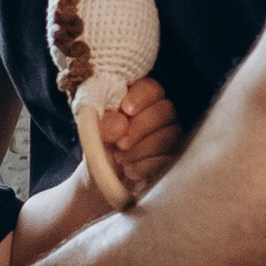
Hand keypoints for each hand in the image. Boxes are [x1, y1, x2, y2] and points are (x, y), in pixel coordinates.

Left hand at [98, 74, 183, 206]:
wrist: (100, 177)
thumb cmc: (99, 144)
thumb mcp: (93, 131)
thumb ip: (104, 122)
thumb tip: (120, 122)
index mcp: (137, 97)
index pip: (150, 88)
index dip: (141, 97)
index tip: (126, 110)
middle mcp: (159, 112)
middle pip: (165, 110)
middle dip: (140, 128)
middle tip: (120, 143)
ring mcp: (170, 135)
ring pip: (169, 135)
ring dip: (141, 149)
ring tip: (120, 158)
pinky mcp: (172, 158)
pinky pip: (168, 159)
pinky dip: (146, 166)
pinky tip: (130, 170)